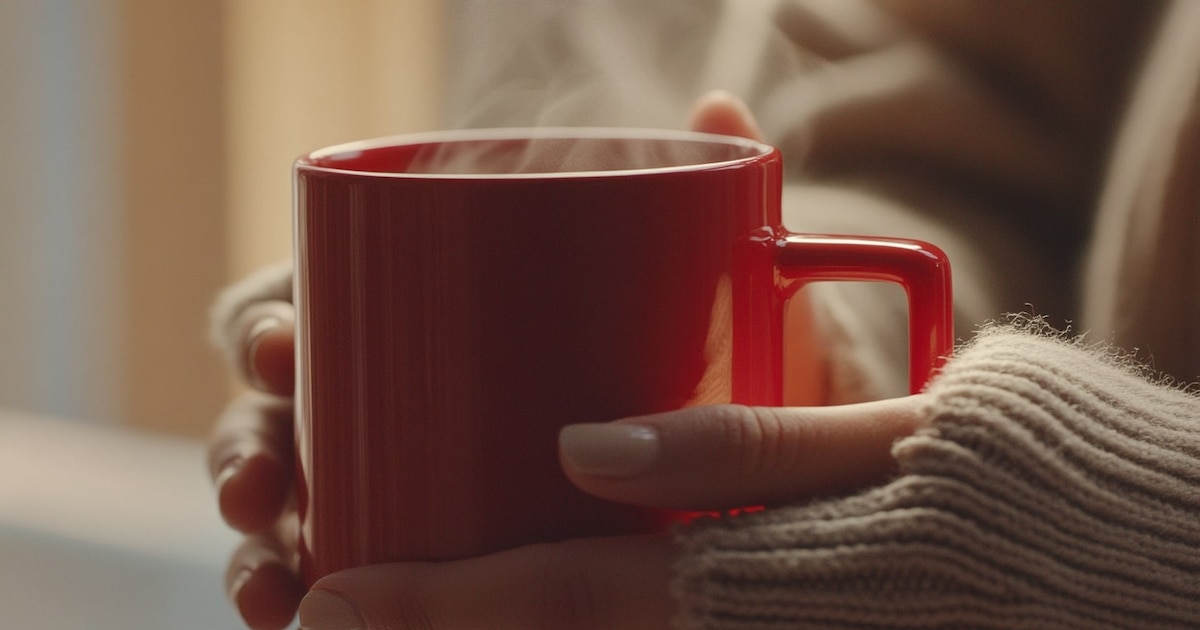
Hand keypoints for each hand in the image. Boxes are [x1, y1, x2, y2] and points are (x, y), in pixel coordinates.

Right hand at [208, 91, 919, 629]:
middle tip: (259, 486)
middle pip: (282, 411)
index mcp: (430, 305)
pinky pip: (347, 573)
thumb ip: (709, 212)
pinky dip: (305, 598)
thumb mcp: (714, 299)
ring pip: (298, 505)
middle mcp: (403, 389)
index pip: (311, 297)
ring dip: (257, 550)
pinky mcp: (436, 555)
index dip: (266, 323)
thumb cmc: (724, 363)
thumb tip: (717, 104)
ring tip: (274, 588)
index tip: (286, 349)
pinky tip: (300, 622)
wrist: (774, 465)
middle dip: (246, 445)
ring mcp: (413, 474)